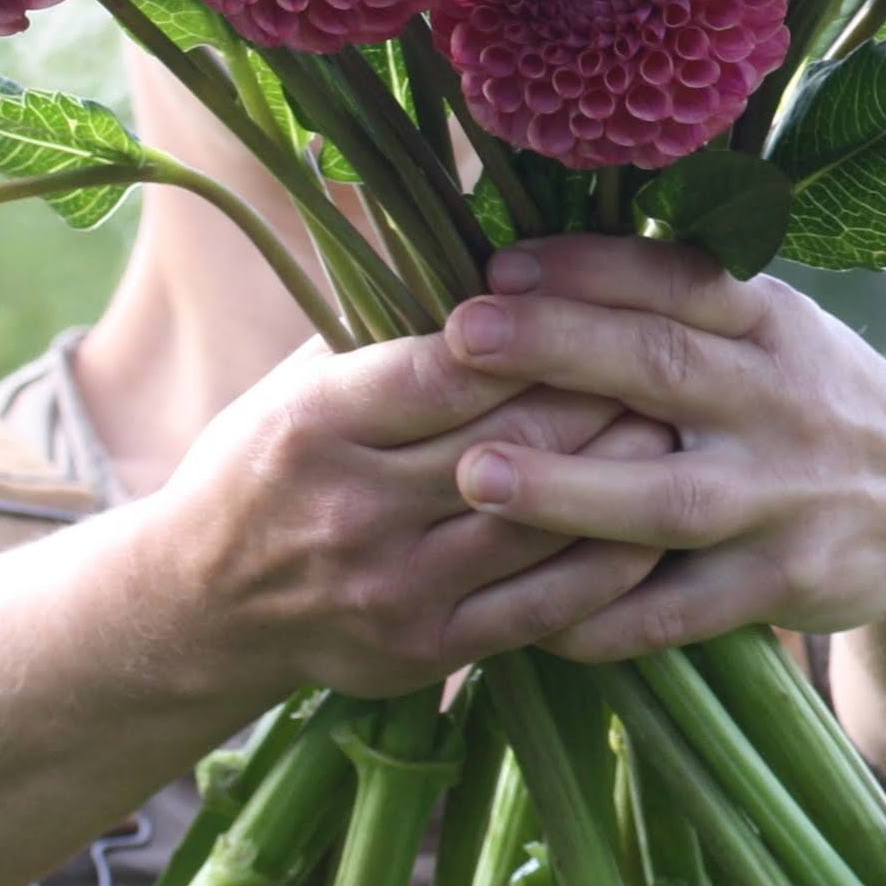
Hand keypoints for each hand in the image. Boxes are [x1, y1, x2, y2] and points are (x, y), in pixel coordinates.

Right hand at [149, 329, 674, 698]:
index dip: (534, 333)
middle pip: (511, 440)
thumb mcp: (298, 377)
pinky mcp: (430, 649)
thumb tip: (492, 236)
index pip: (448, 369)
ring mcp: (395, 587)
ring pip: (541, 521)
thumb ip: (388, 321)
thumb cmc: (266, 461)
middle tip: (667, 353)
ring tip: (679, 424)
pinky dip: (612, 563)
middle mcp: (354, 508)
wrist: (205, 604)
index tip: (595, 297)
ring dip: (622, 470)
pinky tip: (655, 521)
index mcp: (317, 423)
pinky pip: (547, 604)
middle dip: (600, 389)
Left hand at [439, 238, 885, 662]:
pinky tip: (529, 615)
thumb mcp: (771, 330)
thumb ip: (674, 303)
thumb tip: (522, 263)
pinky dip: (606, 618)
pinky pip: (682, 610)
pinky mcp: (785, 583)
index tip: (499, 265)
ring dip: (568, 491)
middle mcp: (780, 400)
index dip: (590, 268)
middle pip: (663, 369)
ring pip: (669, 499)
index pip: (678, 279)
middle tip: (460, 337)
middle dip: (559, 349)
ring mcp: (784, 497)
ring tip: (474, 474)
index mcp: (770, 322)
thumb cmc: (808, 399)